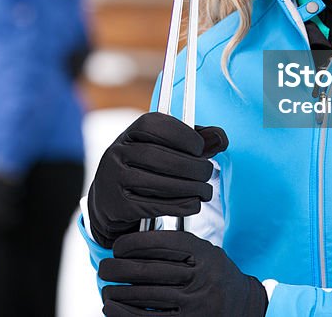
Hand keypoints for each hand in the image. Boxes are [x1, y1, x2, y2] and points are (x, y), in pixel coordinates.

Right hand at [87, 112, 227, 248]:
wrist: (110, 200)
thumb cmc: (145, 169)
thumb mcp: (163, 148)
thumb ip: (194, 141)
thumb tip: (221, 137)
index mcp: (130, 132)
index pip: (154, 124)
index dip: (182, 134)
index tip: (200, 148)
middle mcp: (117, 152)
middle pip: (156, 156)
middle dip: (190, 166)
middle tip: (207, 173)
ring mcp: (113, 179)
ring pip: (155, 182)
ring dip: (188, 188)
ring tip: (205, 192)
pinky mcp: (117, 205)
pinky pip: (151, 206)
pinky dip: (178, 206)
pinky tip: (193, 205)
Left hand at [99, 230, 267, 316]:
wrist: (245, 305)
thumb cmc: (214, 274)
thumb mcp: (204, 251)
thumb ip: (176, 245)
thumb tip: (130, 245)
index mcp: (203, 253)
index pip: (159, 243)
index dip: (132, 244)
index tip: (117, 248)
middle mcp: (200, 277)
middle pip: (147, 270)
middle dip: (117, 269)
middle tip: (104, 268)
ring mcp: (195, 304)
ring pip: (144, 297)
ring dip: (117, 293)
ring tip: (106, 289)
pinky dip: (125, 315)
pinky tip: (111, 308)